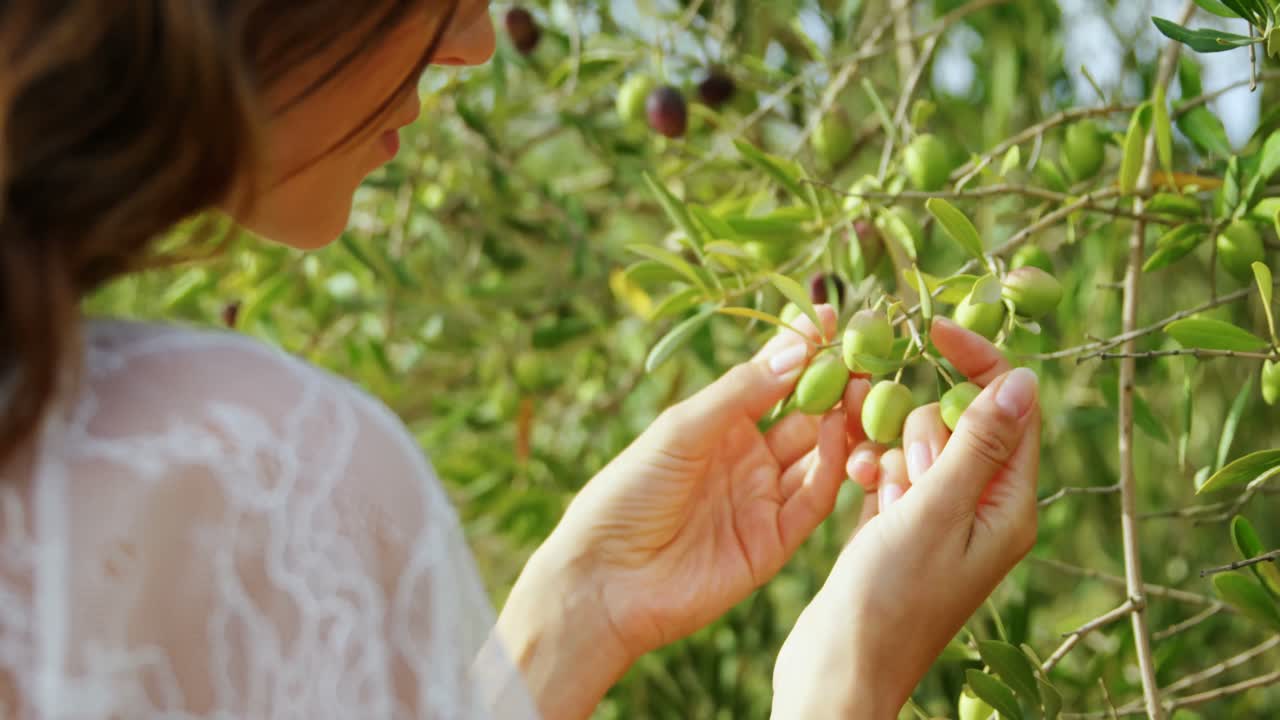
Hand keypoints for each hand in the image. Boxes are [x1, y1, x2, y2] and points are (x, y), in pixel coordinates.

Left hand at [499, 305, 872, 718]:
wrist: (606, 581)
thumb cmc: (627, 494)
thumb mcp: (680, 431)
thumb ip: (740, 393)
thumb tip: (798, 348)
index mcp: (717, 424)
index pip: (769, 377)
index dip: (800, 347)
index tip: (831, 316)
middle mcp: (746, 457)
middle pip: (805, 413)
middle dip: (834, 385)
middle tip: (863, 356)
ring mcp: (762, 498)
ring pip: (818, 454)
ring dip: (840, 424)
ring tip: (860, 391)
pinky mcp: (773, 541)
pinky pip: (814, 501)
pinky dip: (830, 469)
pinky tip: (835, 436)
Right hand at [772, 317, 1040, 718]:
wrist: (837, 670)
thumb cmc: (889, 601)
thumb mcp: (934, 514)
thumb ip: (975, 445)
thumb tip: (1023, 379)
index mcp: (1008, 506)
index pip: (1012, 408)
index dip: (977, 362)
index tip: (931, 331)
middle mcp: (981, 509)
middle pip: (959, 421)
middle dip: (920, 421)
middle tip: (902, 469)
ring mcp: (938, 519)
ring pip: (918, 444)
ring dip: (890, 445)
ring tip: (872, 482)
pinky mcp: (900, 527)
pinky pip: (892, 471)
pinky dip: (873, 469)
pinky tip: (858, 485)